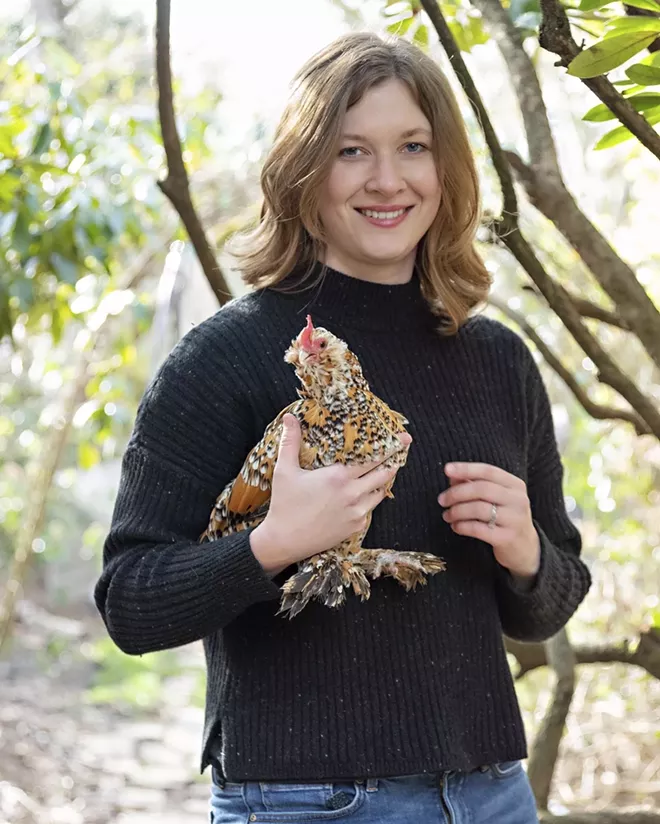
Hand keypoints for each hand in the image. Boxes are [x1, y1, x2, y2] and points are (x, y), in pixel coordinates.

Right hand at [251, 414, 410, 575]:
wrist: (284, 541)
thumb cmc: (284, 504)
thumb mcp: (285, 470)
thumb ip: (290, 441)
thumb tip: (289, 417)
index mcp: (338, 476)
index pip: (372, 458)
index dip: (390, 447)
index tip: (403, 438)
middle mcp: (353, 494)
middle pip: (384, 474)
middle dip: (394, 461)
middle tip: (402, 450)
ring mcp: (357, 512)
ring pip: (380, 492)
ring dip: (382, 481)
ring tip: (383, 470)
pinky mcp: (356, 527)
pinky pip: (370, 510)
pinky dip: (370, 500)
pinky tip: (364, 494)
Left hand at [437, 462, 540, 578]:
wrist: (524, 548)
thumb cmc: (504, 517)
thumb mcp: (495, 498)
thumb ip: (474, 483)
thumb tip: (452, 475)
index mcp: (515, 485)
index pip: (488, 471)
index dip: (466, 469)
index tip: (447, 470)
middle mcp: (518, 500)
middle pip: (482, 489)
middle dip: (457, 493)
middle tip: (442, 500)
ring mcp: (514, 520)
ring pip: (478, 509)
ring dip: (457, 511)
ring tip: (447, 515)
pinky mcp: (506, 538)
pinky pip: (478, 529)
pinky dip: (462, 526)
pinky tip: (456, 526)